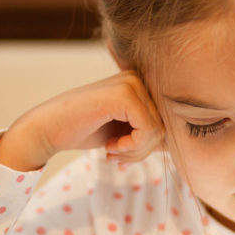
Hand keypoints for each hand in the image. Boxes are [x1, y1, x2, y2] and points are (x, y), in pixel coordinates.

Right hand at [0, 71, 164, 170]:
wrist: (47, 129)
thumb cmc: (84, 131)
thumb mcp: (126, 132)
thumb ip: (152, 132)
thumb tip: (186, 145)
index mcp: (141, 85)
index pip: (167, 122)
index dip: (152, 146)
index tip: (127, 154)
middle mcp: (138, 78)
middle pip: (166, 126)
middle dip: (144, 150)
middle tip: (118, 155)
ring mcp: (131, 83)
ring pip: (159, 130)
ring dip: (137, 151)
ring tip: (113, 151)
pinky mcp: (124, 94)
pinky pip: (148, 130)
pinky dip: (131, 147)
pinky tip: (110, 146)